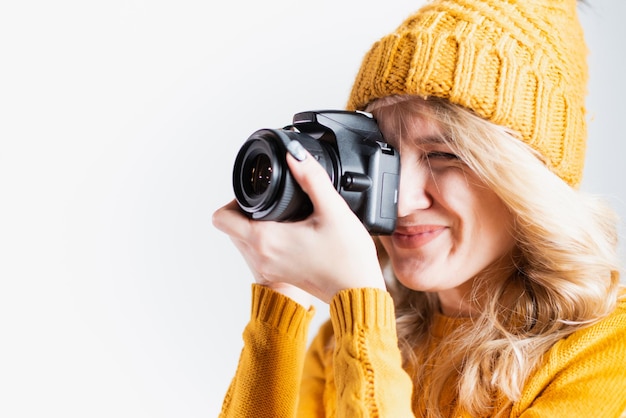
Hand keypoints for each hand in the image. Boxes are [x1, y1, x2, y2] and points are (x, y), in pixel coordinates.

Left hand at [212, 144, 385, 303]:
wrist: (357, 293)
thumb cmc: (347, 258)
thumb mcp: (333, 210)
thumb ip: (312, 178)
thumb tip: (295, 155)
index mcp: (265, 239)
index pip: (222, 217)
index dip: (234, 198)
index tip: (259, 192)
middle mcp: (261, 255)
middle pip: (231, 226)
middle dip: (246, 208)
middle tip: (274, 199)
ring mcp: (268, 268)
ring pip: (244, 239)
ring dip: (255, 224)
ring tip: (284, 213)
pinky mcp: (278, 274)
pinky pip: (259, 251)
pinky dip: (266, 238)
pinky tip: (292, 230)